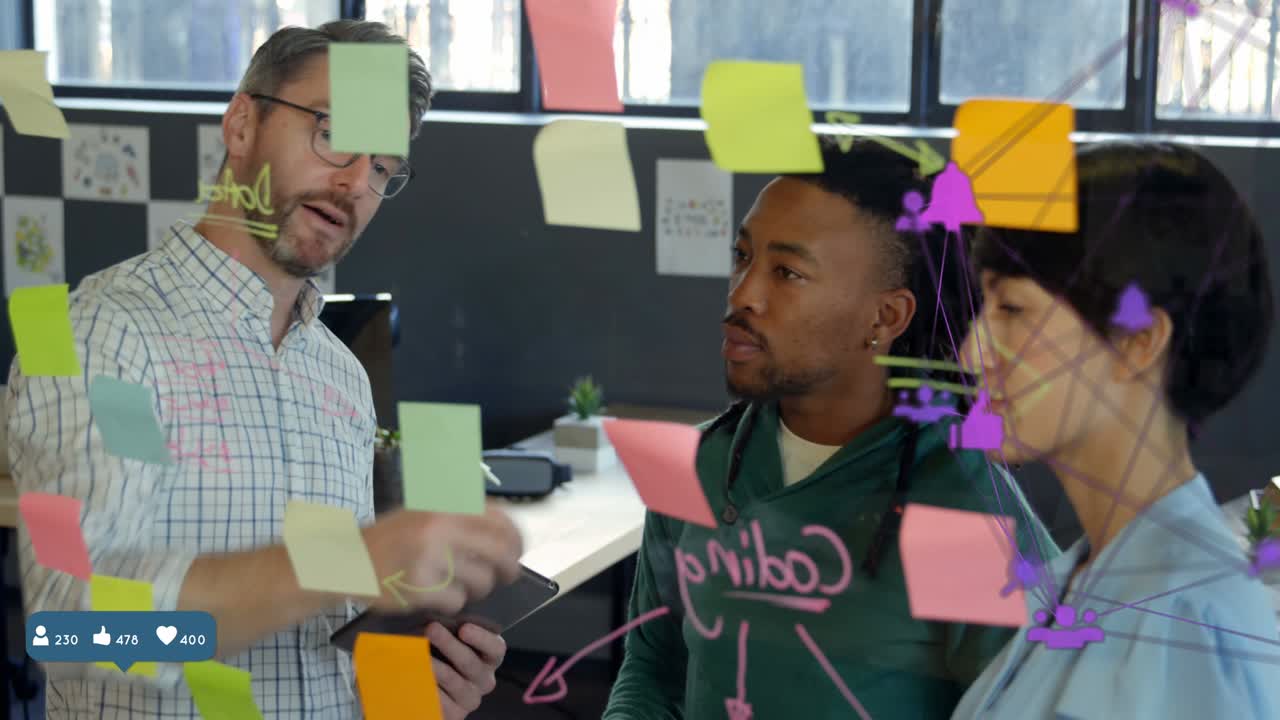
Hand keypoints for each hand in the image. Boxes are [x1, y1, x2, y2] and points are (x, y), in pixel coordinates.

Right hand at [362, 502, 523, 612]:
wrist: (348, 560)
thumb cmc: (390, 538)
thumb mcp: (423, 512)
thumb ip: (460, 515)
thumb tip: (506, 533)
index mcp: (444, 506)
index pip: (498, 519)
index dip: (515, 537)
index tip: (518, 549)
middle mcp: (440, 529)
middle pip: (499, 552)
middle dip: (510, 567)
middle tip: (508, 575)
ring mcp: (430, 559)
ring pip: (480, 581)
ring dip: (476, 588)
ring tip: (459, 584)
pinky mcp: (420, 588)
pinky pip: (457, 600)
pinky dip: (452, 602)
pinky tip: (437, 595)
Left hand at [427, 622, 505, 718]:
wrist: (431, 688)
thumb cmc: (441, 654)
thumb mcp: (449, 639)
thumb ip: (450, 629)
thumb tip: (435, 616)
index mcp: (489, 658)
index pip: (496, 648)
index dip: (482, 638)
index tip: (463, 628)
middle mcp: (485, 679)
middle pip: (471, 663)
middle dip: (450, 645)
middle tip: (431, 629)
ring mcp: (471, 699)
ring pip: (456, 682)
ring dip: (436, 667)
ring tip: (418, 654)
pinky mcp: (456, 715)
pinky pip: (443, 703)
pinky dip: (428, 688)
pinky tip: (416, 677)